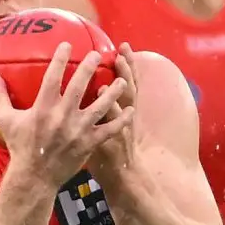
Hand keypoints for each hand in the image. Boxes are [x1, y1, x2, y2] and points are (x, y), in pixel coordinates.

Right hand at [0, 42, 131, 195]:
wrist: (33, 177)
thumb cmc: (19, 147)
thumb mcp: (6, 120)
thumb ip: (0, 95)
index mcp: (43, 108)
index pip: (53, 76)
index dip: (61, 58)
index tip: (67, 44)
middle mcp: (62, 115)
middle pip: (80, 85)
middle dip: (90, 67)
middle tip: (97, 54)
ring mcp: (78, 130)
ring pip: (101, 106)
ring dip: (113, 92)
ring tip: (122, 80)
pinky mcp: (88, 143)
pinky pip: (109, 130)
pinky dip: (121, 120)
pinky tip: (130, 111)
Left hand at [82, 45, 144, 186]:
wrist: (123, 177)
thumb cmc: (113, 151)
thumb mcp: (115, 126)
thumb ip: (106, 108)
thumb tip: (95, 88)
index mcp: (126, 109)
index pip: (128, 82)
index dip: (128, 65)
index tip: (123, 47)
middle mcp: (126, 116)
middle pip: (129, 87)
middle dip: (126, 69)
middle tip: (121, 51)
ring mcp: (120, 130)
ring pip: (123, 107)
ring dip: (116, 91)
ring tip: (110, 76)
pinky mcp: (111, 144)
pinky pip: (112, 127)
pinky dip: (112, 115)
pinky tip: (105, 103)